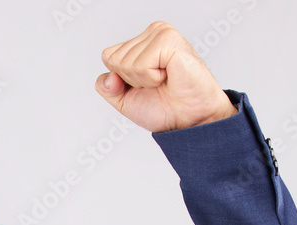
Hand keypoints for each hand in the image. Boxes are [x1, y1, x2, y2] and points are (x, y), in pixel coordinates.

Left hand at [94, 21, 236, 132]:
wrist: (189, 119)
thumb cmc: (165, 108)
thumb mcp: (125, 101)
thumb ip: (107, 88)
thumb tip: (109, 75)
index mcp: (140, 43)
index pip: (108, 57)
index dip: (121, 80)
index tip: (144, 86)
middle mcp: (150, 34)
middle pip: (115, 60)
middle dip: (132, 81)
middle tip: (156, 85)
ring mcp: (160, 33)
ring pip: (126, 62)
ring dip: (144, 80)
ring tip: (164, 80)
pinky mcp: (169, 39)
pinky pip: (141, 64)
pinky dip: (152, 78)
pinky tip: (168, 75)